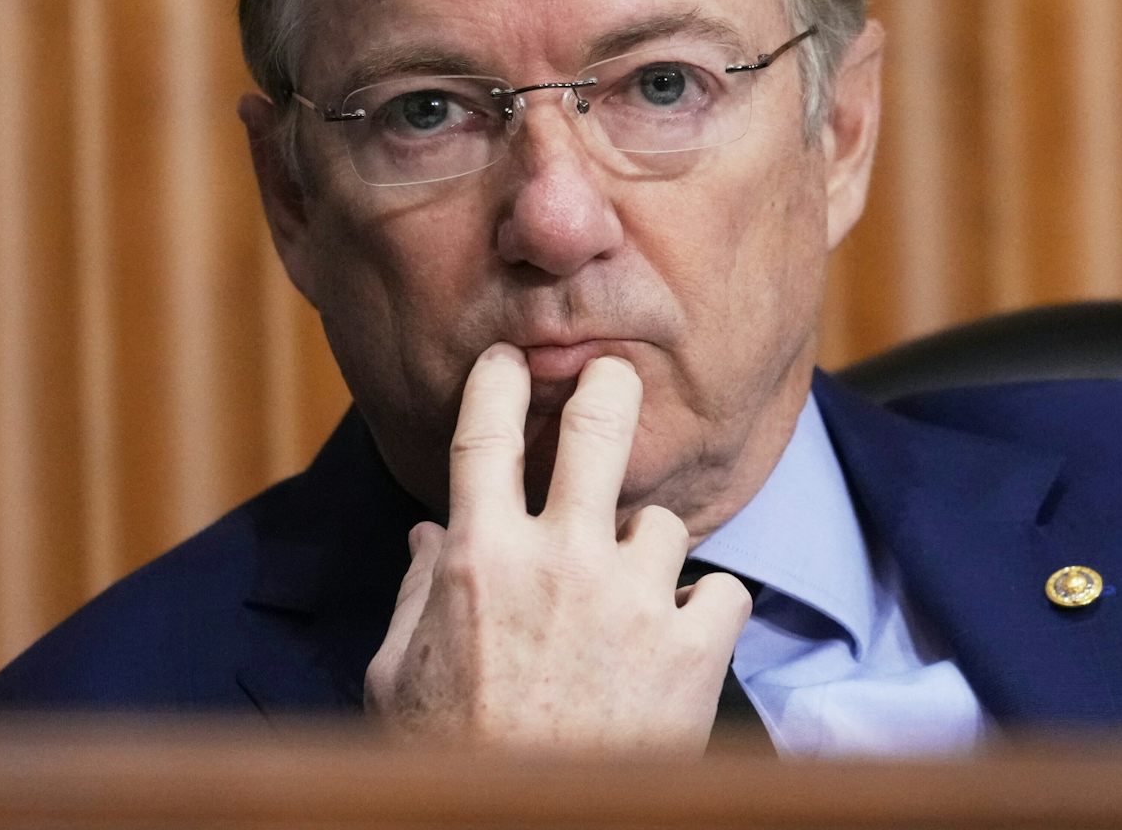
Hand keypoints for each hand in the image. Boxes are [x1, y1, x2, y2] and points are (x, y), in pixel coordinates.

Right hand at [363, 343, 752, 751]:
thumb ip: (420, 595)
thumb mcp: (400, 678)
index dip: (499, 380)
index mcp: (479, 558)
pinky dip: (704, 608)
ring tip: (629, 599)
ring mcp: (633, 599)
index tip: (512, 360)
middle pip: (599, 426)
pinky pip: (721, 587)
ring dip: (648, 549)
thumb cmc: (451, 760)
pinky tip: (679, 639)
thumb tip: (433, 535)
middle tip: (616, 377)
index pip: (485, 432)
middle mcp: (560, 560)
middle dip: (611, 386)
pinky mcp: (692, 648)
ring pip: (662, 520)